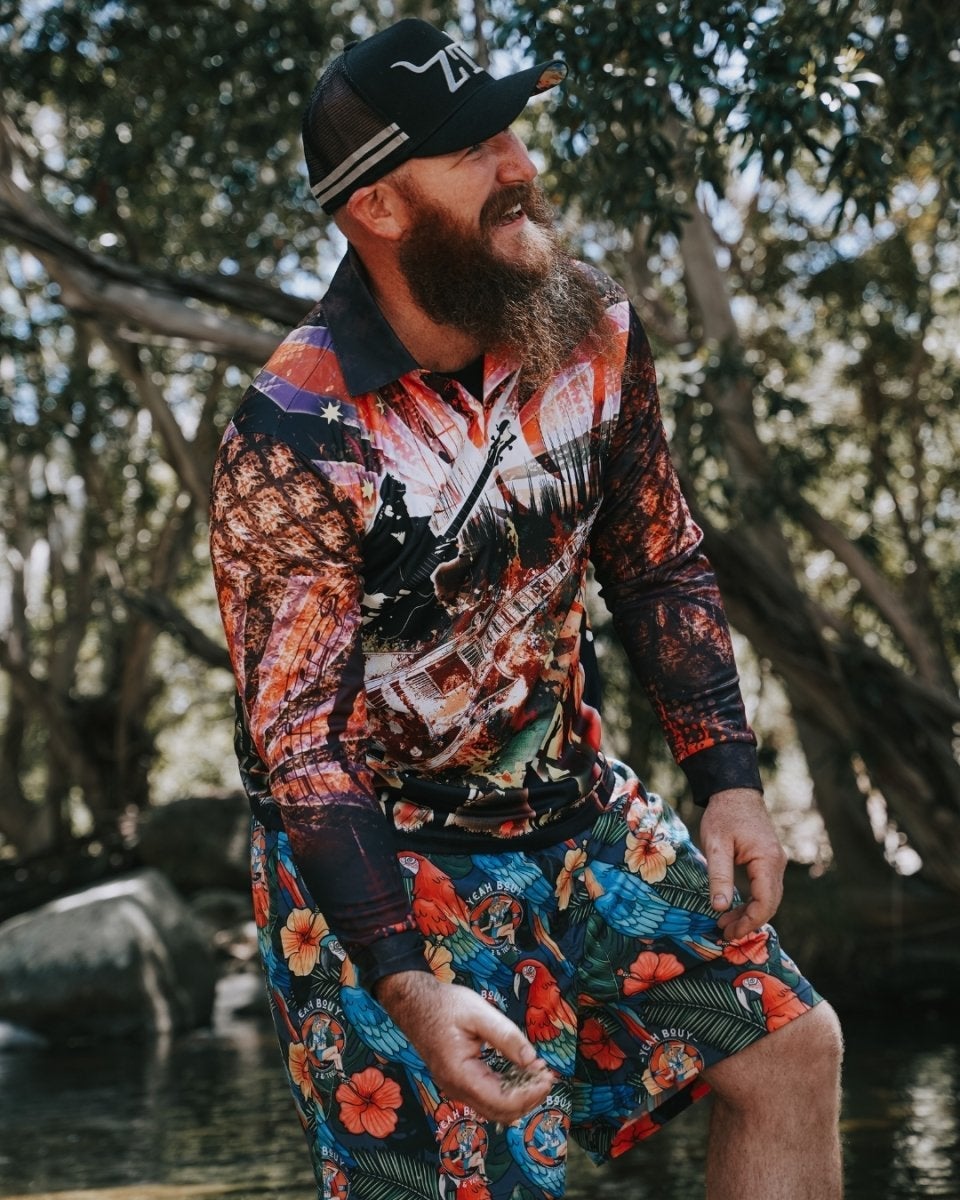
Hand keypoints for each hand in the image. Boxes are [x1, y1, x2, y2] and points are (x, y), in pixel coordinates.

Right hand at [374, 971, 553, 1124]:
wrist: (414, 1002)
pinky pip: (487, 1096)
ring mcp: (456, 1088)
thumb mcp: (479, 1013)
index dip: (530, 1094)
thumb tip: (532, 1060)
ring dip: (519, 1096)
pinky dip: (507, 1090)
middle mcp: (457, 1089)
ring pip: (494, 1108)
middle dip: (529, 1098)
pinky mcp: (458, 1081)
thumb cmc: (445, 1005)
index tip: (548, 1076)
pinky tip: (520, 1072)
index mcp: (460, 1075)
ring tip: (537, 1073)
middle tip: (547, 1075)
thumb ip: (506, 1037)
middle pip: (500, 1112)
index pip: (502, 1102)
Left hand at [698, 787, 786, 940]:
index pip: (766, 901)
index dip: (750, 921)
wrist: (734, 791)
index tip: (730, 932)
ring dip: (749, 912)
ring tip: (725, 923)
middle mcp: (777, 863)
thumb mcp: (716, 845)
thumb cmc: (723, 815)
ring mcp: (775, 862)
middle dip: (748, 921)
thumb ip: (719, 876)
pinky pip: (765, 887)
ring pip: (768, 897)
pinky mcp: (769, 860)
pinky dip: (752, 901)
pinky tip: (734, 907)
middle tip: (724, 932)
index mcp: (767, 860)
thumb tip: (720, 907)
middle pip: (770, 903)